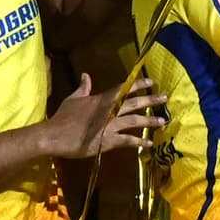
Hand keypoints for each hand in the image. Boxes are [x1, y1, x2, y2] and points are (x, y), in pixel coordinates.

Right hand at [44, 75, 167, 158]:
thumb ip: (83, 88)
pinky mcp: (107, 141)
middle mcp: (109, 110)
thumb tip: (86, 75)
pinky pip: (127, 141)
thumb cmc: (63, 117)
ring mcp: (109, 126)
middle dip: (151, 100)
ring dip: (149, 121)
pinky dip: (138, 142)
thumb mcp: (73, 99)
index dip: (138, 84)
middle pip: (134, 103)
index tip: (151, 82)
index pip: (124, 88)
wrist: (54, 136)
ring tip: (162, 121)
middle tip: (165, 98)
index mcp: (102, 99)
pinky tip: (148, 143)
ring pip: (134, 121)